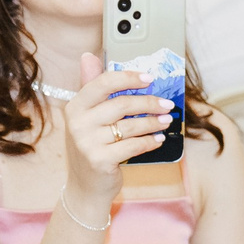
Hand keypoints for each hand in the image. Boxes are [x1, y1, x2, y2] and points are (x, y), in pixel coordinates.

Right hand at [62, 53, 176, 219]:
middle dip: (149, 103)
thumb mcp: (87, 117)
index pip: (103, 83)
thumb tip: (88, 56)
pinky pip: (133, 146)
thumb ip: (92, 87)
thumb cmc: (91, 147)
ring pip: (130, 126)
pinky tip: (159, 139)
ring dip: (154, 122)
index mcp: (75, 107)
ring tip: (167, 120)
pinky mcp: (100, 161)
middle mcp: (78, 124)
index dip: (129, 78)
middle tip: (168, 104)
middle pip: (121, 104)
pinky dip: (150, 142)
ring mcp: (87, 143)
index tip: (150, 78)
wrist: (85, 187)